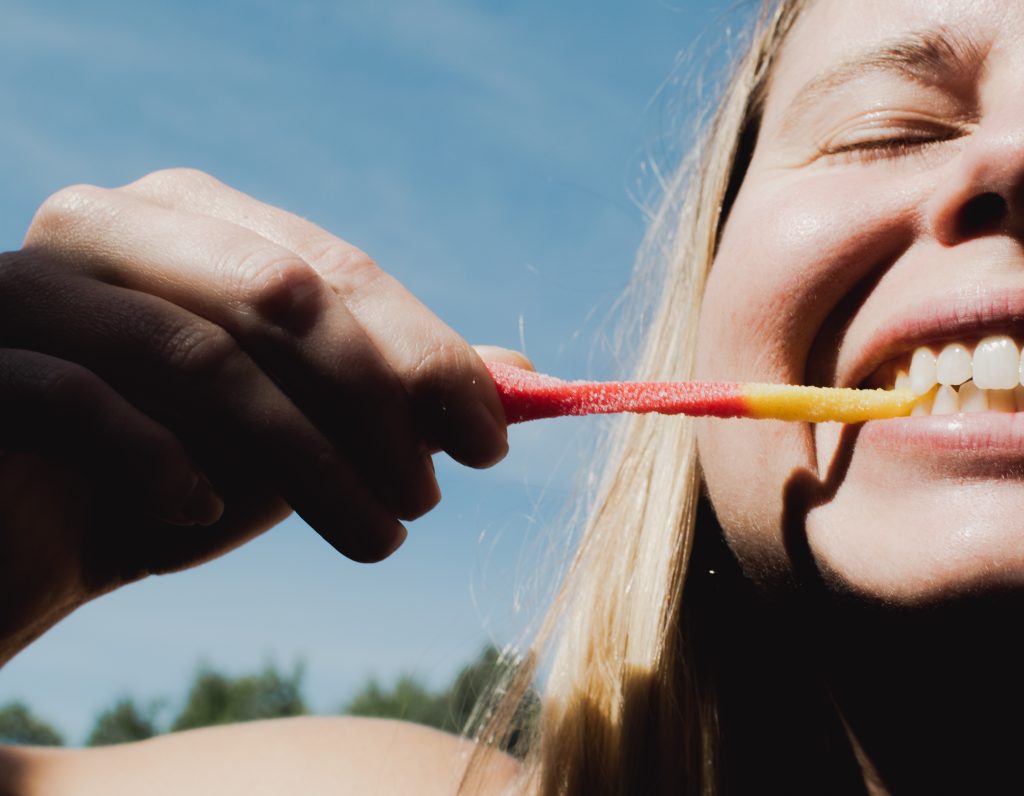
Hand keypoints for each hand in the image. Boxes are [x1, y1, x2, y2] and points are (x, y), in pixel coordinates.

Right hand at [0, 168, 516, 662]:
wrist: (37, 538)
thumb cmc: (179, 473)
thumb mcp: (306, 431)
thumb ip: (400, 392)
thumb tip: (524, 372)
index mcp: (197, 218)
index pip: (336, 270)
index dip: (426, 354)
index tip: (493, 441)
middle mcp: (113, 226)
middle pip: (281, 290)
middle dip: (376, 403)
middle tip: (430, 497)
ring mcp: (29, 287)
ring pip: (199, 353)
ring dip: (308, 462)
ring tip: (374, 537)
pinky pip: (80, 399)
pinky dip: (160, 462)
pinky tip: (203, 511)